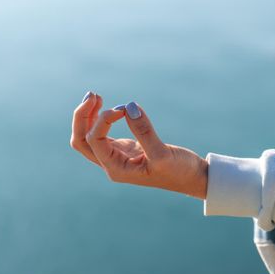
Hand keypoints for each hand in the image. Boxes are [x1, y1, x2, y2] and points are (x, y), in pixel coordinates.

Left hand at [70, 92, 207, 199]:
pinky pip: (102, 133)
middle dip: (82, 117)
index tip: (122, 108)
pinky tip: (105, 105)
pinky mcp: (125, 148)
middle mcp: (112, 164)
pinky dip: (100, 118)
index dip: (103, 120)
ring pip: (88, 137)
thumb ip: (144, 131)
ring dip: (88, 116)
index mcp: (116, 169)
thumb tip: (128, 106)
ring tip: (95, 96)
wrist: (193, 179)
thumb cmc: (180, 171)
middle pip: (81, 141)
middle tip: (93, 95)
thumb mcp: (163, 153)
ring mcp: (116, 156)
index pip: (95, 141)